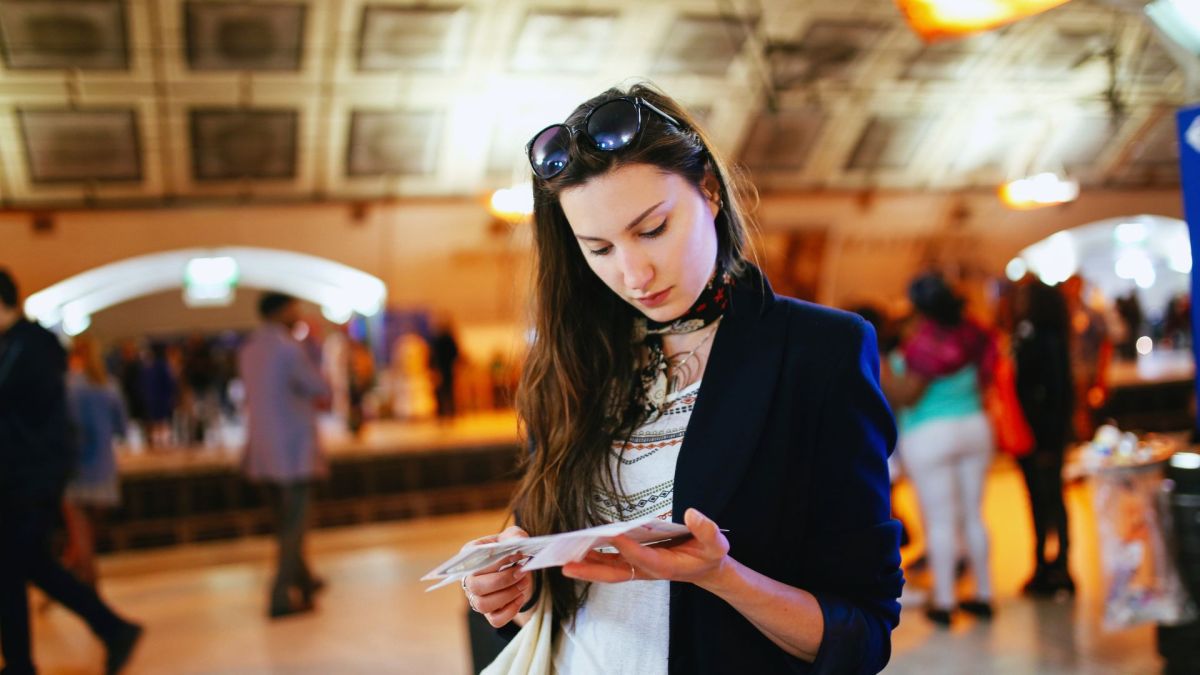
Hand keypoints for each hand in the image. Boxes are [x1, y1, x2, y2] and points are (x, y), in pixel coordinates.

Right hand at [461, 526, 533, 627]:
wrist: (518, 567)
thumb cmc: (511, 549)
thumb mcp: (514, 537)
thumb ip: (516, 536)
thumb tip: (519, 542)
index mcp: (469, 557)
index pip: (473, 563)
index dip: (495, 562)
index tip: (516, 557)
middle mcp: (468, 579)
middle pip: (475, 587)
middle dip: (502, 580)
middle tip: (522, 572)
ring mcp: (476, 598)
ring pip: (483, 605)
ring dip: (507, 595)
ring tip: (523, 583)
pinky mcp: (489, 613)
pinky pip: (495, 620)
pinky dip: (510, 610)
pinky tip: (520, 597)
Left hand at [561, 509, 729, 588]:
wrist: (706, 569)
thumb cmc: (709, 555)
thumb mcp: (716, 543)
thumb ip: (706, 529)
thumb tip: (691, 513)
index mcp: (666, 566)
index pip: (643, 557)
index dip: (628, 547)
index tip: (613, 534)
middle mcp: (647, 570)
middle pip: (615, 573)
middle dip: (591, 570)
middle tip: (566, 565)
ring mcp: (638, 569)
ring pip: (607, 569)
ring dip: (585, 564)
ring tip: (561, 556)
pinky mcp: (634, 563)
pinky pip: (609, 562)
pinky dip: (592, 557)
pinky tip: (576, 547)